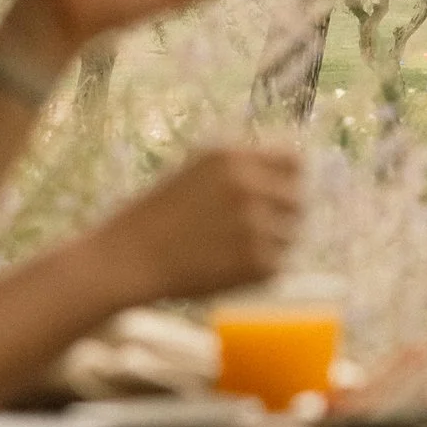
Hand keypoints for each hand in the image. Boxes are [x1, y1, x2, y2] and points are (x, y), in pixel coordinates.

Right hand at [107, 141, 304, 303]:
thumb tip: (293, 170)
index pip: (294, 160)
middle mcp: (248, 186)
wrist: (128, 258)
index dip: (289, 178)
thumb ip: (242, 167)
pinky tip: (226, 267)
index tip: (279, 192)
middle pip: (298, 198)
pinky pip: (278, 264)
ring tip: (231, 250)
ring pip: (291, 234)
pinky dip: (259, 269)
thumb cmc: (157, 215)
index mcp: (232, 157)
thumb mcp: (196, 170)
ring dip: (271, 243)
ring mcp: (256, 225)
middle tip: (253, 230)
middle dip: (282, 214)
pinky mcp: (258, 263)